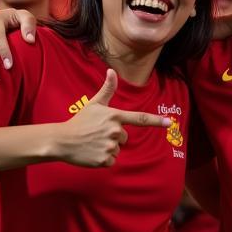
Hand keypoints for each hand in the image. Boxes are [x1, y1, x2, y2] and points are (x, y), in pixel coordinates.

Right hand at [55, 70, 170, 167]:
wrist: (62, 140)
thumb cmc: (79, 121)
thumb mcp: (94, 104)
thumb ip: (107, 89)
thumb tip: (112, 71)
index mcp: (115, 116)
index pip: (140, 118)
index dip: (156, 121)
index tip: (169, 122)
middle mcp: (115, 131)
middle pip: (124, 137)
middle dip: (114, 137)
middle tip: (97, 134)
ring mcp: (110, 146)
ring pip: (117, 150)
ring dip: (107, 148)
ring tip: (93, 143)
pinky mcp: (104, 160)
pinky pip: (111, 160)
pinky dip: (103, 159)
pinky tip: (92, 152)